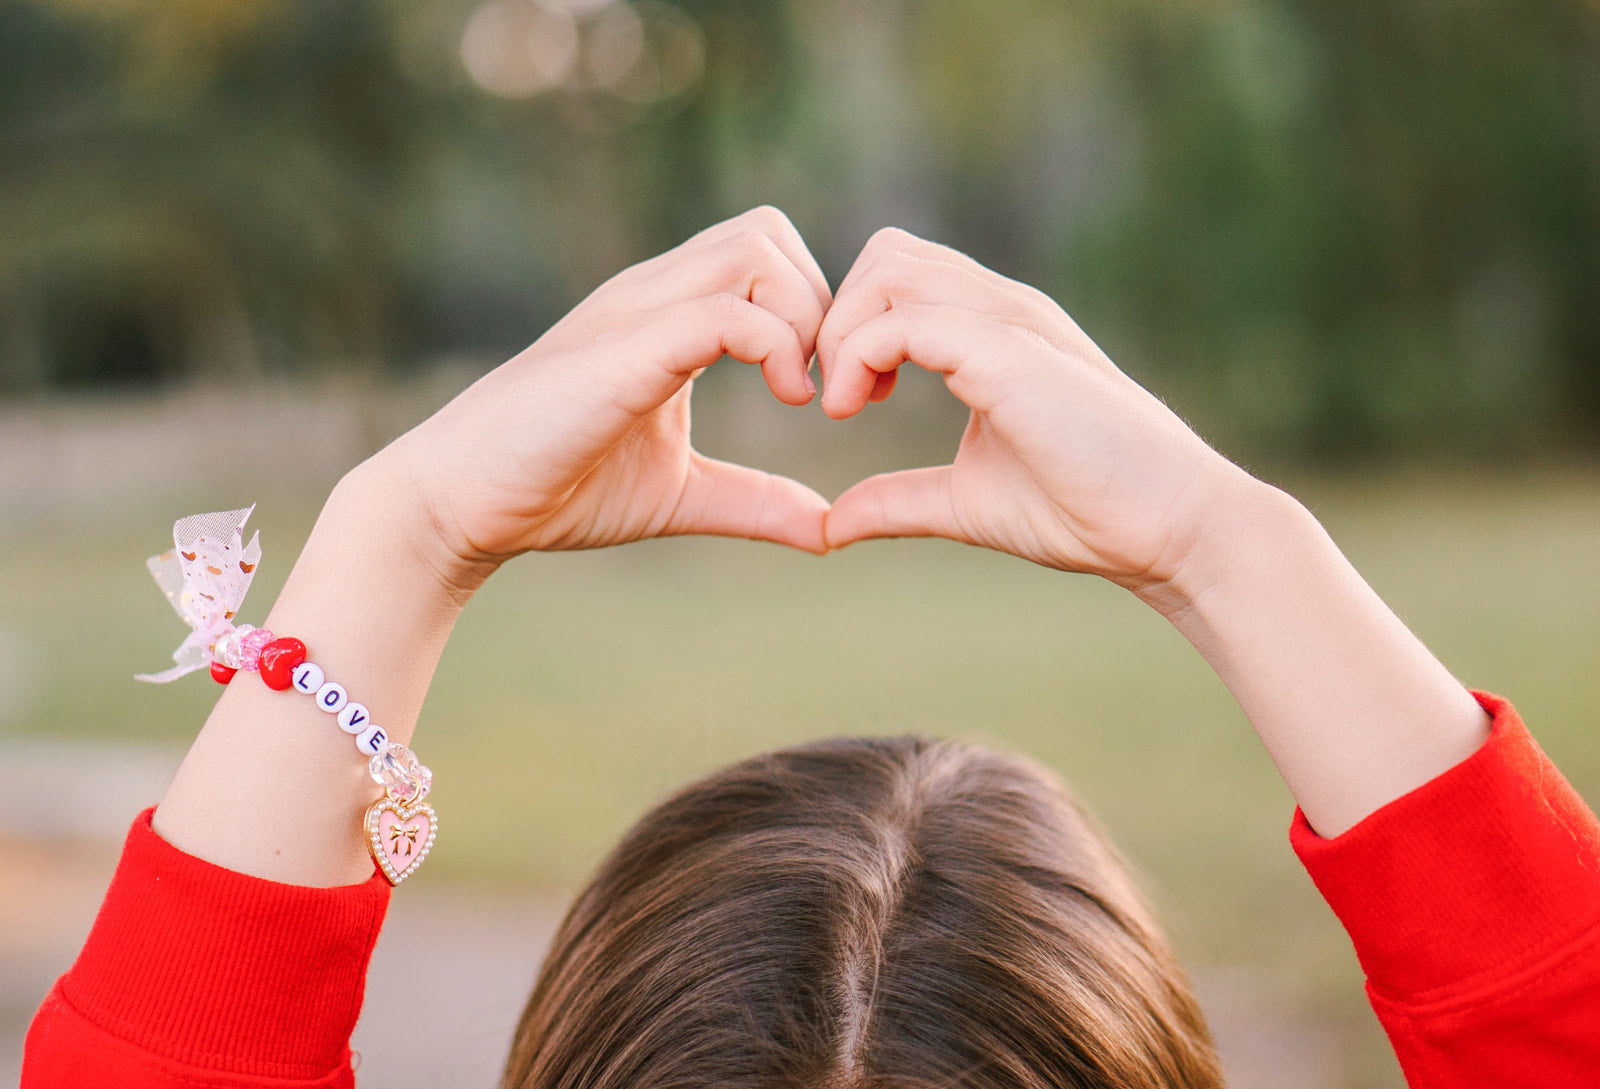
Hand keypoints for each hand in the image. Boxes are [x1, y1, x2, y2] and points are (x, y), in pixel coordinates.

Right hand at [379, 207, 832, 588]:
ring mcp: (635, 314)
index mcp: (667, 314)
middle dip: (820, 304)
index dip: (816, 311)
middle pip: (768, 230)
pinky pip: (723, 311)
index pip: (766, 252)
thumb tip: (829, 529)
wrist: (460, 502)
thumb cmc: (558, 489)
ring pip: (754, 249)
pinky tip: (783, 399)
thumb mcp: (681, 495)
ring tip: (799, 393)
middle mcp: (652, 295)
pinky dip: (774, 346)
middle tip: (822, 387)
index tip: (827, 392)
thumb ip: (755, 502)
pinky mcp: (623, 351)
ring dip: (802, 317)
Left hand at [817, 228, 1252, 594]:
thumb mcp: (964, 501)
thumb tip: (833, 524)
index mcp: (995, 330)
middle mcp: (1002, 309)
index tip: (850, 401)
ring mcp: (1010, 322)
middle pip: (886, 253)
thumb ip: (899, 500)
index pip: (900, 274)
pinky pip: (905, 320)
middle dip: (838, 320)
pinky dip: (860, 357)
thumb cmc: (1082, 510)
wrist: (1166, 528)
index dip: (853, 326)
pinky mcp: (1009, 354)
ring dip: (843, 334)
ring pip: (889, 269)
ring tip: (847, 405)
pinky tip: (860, 411)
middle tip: (842, 397)